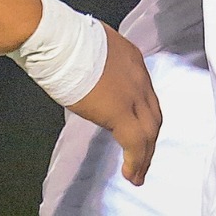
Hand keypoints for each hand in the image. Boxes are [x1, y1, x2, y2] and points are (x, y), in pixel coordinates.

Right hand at [65, 24, 161, 185]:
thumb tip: (91, 74)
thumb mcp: (94, 48)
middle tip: (145, 156)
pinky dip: (136, 160)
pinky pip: (136, 142)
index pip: (146, 95)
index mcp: (133, 61)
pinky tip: (131, 174)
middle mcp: (139, 78)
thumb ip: (100, 64)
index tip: (140, 129)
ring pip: (150, 131)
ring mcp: (133, 95)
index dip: (144, 115)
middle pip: (154, 114)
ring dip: (146, 155)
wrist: (61, 42)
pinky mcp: (120, 112)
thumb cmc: (66, 41)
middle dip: (150, 138)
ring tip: (138, 173)